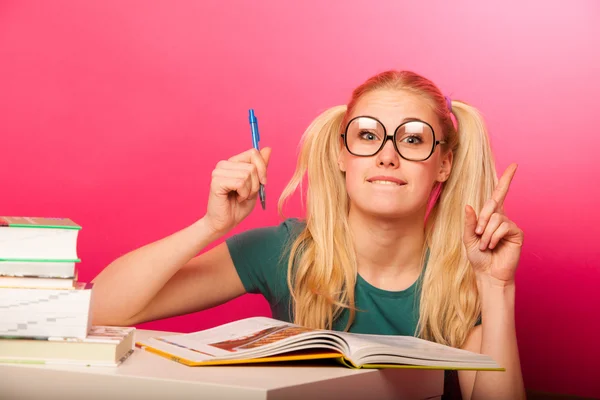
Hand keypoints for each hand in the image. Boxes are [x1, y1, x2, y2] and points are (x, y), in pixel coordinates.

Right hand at [204, 147, 270, 235]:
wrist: (225, 223)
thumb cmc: (239, 206)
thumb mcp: (256, 185)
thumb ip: (261, 167)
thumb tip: (268, 148)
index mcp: (233, 163)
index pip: (253, 153)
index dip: (262, 168)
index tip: (262, 182)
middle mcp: (224, 164)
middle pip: (252, 166)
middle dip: (256, 184)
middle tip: (246, 194)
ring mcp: (218, 172)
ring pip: (247, 174)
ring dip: (249, 191)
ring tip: (240, 197)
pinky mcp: (216, 181)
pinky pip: (240, 183)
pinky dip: (243, 194)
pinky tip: (235, 199)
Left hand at [463, 163, 523, 285]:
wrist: (488, 274)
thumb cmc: (478, 257)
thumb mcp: (467, 238)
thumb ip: (469, 222)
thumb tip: (469, 205)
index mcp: (489, 216)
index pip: (498, 194)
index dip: (506, 179)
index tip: (514, 165)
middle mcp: (501, 217)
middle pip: (492, 204)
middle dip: (481, 220)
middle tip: (477, 235)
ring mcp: (510, 225)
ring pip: (495, 217)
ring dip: (486, 233)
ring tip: (485, 245)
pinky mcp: (517, 233)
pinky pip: (503, 226)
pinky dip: (493, 236)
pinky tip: (492, 246)